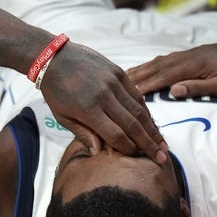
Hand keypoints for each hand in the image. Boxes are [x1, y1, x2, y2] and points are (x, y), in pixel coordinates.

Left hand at [39, 41, 169, 163]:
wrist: (54, 57)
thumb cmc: (55, 90)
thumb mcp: (62, 116)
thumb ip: (83, 134)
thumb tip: (98, 153)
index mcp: (88, 109)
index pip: (115, 135)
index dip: (128, 149)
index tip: (136, 158)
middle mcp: (104, 95)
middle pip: (132, 125)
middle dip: (149, 143)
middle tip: (161, 158)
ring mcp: (113, 82)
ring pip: (139, 109)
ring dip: (152, 128)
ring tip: (162, 144)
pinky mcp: (118, 72)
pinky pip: (136, 94)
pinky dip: (145, 110)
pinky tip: (151, 122)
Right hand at [127, 41, 216, 99]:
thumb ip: (198, 87)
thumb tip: (173, 91)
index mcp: (191, 66)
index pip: (161, 77)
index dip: (143, 86)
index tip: (125, 96)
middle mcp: (184, 57)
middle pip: (154, 68)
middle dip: (134, 78)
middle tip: (113, 87)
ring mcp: (185, 55)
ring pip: (156, 63)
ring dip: (139, 71)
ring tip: (122, 79)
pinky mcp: (189, 55)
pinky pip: (163, 61)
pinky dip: (150, 65)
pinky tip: (143, 70)